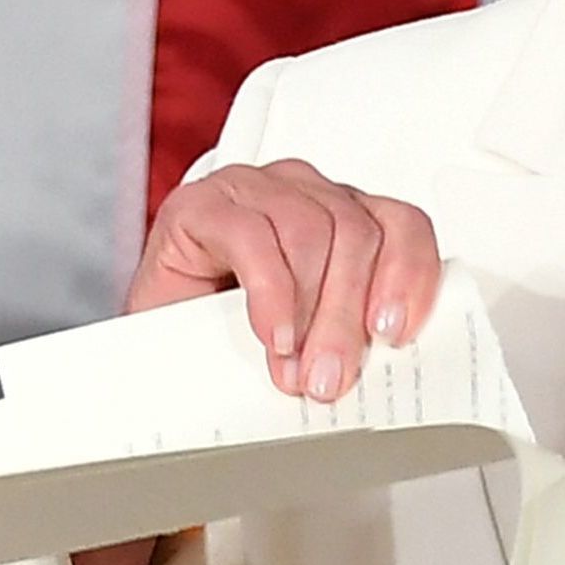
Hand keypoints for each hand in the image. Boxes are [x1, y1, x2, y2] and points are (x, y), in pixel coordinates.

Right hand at [123, 161, 440, 398]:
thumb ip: (351, 331)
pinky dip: (269, 293)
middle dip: (347, 314)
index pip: (401, 225)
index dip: (410, 274)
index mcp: (343, 216)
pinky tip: (270, 333)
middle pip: (355, 234)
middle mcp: (303, 192)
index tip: (397, 333)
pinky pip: (251, 236)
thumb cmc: (230, 338)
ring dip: (309, 311)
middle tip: (333, 375)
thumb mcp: (311, 337)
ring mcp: (252, 189)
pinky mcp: (202, 204)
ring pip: (311, 231)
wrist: (154, 351)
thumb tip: (388, 363)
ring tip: (294, 367)